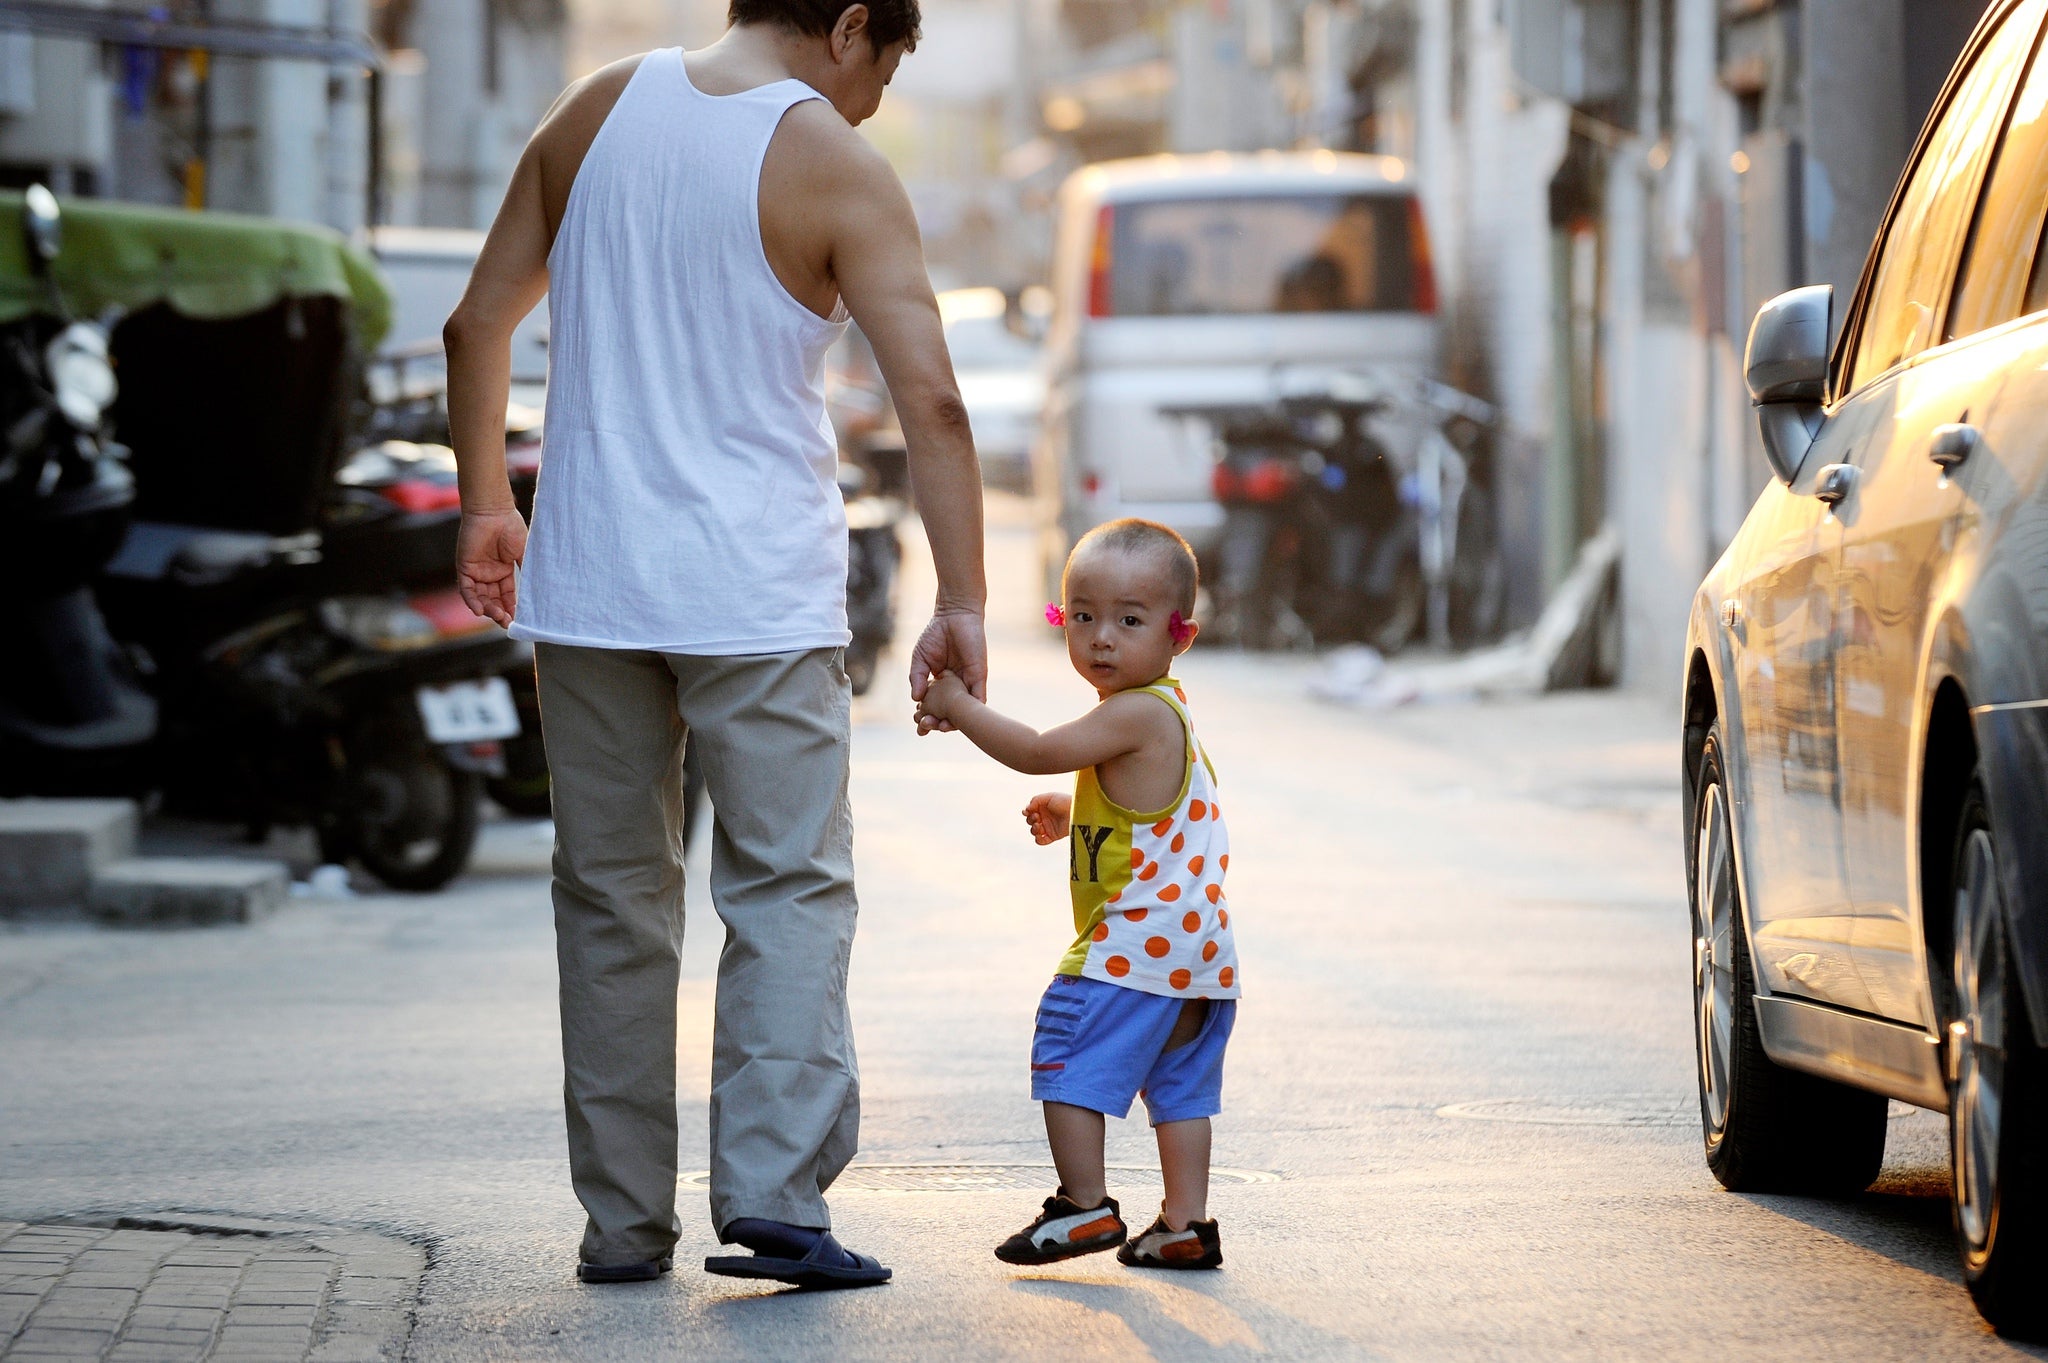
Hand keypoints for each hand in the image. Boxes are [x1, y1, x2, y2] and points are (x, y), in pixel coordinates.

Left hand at [456, 508, 526, 625]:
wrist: (494, 512)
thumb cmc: (511, 528)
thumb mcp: (524, 554)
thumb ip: (526, 572)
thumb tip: (537, 592)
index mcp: (503, 571)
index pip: (506, 595)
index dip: (512, 608)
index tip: (519, 620)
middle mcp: (489, 574)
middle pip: (493, 599)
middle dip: (499, 612)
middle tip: (507, 621)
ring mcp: (476, 571)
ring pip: (480, 597)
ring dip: (488, 609)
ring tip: (497, 617)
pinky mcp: (465, 568)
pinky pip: (466, 589)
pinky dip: (472, 601)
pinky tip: (480, 611)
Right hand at [909, 608, 986, 731]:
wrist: (954, 615)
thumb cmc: (936, 634)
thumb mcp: (920, 659)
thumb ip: (918, 678)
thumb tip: (915, 699)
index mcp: (941, 684)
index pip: (936, 706)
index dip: (927, 717)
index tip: (918, 723)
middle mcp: (956, 686)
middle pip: (951, 712)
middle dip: (940, 723)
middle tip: (929, 727)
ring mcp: (968, 683)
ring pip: (965, 710)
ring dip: (956, 722)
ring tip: (943, 727)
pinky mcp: (979, 676)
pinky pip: (979, 698)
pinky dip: (973, 711)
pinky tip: (963, 721)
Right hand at [1022, 792, 1070, 844]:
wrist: (1077, 812)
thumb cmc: (1065, 802)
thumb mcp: (1049, 797)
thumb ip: (1035, 800)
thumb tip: (1026, 810)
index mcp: (1043, 807)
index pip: (1030, 811)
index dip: (1027, 812)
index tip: (1028, 811)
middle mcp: (1045, 817)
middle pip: (1030, 821)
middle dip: (1030, 820)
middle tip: (1037, 817)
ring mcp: (1049, 827)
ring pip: (1034, 831)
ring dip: (1033, 829)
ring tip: (1038, 826)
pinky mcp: (1053, 836)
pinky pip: (1041, 841)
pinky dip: (1038, 839)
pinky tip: (1041, 834)